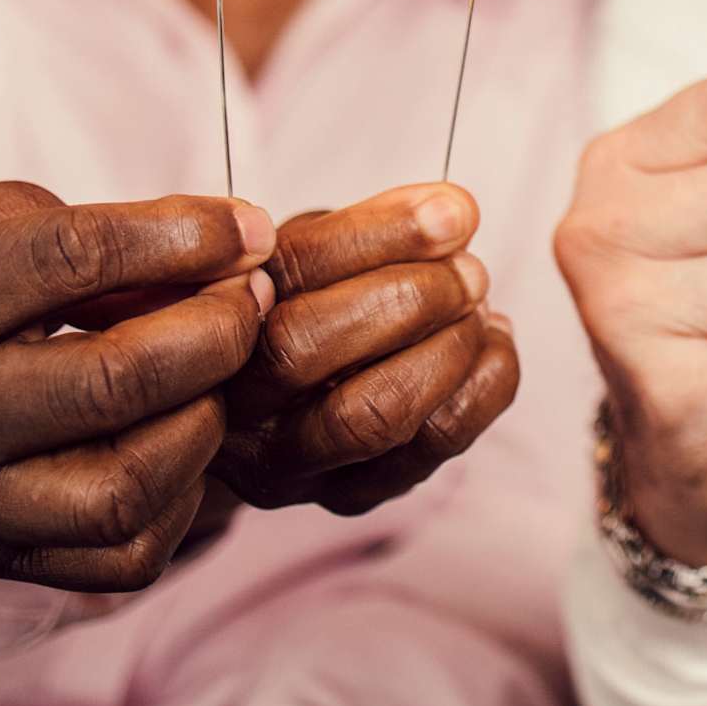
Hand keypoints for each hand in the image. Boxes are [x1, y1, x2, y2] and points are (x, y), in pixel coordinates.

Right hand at [0, 181, 276, 592]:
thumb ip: (93, 232)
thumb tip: (227, 250)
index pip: (66, 263)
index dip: (181, 238)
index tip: (248, 227)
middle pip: (110, 386)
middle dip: (215, 334)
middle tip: (249, 297)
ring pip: (123, 490)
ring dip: (205, 420)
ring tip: (215, 372)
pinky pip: (123, 555)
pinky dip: (182, 495)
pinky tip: (179, 436)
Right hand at [213, 182, 518, 515]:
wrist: (266, 401)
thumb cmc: (291, 306)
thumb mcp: (298, 251)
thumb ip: (358, 228)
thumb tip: (451, 213)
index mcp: (214, 318)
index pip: (288, 272)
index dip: (381, 233)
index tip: (453, 211)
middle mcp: (234, 405)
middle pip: (312, 349)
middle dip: (414, 295)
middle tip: (470, 268)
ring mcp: (289, 463)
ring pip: (376, 414)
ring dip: (450, 347)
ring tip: (478, 305)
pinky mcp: (348, 494)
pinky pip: (430, 449)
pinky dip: (484, 386)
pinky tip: (492, 342)